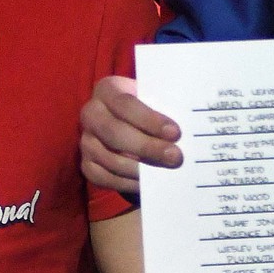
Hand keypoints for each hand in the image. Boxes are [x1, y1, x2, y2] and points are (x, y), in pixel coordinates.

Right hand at [80, 75, 181, 192]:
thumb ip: (164, 106)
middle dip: (147, 147)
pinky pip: (104, 177)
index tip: (175, 132)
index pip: (125, 104)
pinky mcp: (86, 164)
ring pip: (110, 158)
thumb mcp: (154, 98)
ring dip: (140, 168)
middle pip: (115, 133)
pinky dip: (126, 183)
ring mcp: (86, 140)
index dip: (150, 120)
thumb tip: (187, 125)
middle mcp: (91, 113)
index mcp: (107, 89)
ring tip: (165, 172)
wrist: (132, 124)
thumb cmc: (149, 108)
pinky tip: (148, 183)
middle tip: (175, 157)